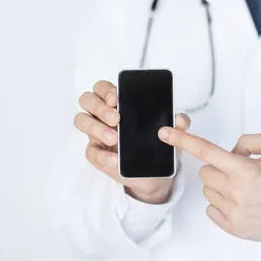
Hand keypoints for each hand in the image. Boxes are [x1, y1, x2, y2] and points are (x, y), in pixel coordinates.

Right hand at [74, 80, 190, 203]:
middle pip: (87, 99)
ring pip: (81, 120)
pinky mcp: (97, 154)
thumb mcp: (171, 132)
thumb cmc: (157, 144)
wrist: (154, 173)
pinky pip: (91, 152)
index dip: (106, 90)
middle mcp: (103, 115)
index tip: (116, 99)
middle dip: (99, 107)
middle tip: (116, 119)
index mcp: (119, 103)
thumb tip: (179, 118)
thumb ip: (178, 123)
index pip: (104, 88)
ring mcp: (97, 133)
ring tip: (115, 139)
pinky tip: (115, 160)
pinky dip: (103, 156)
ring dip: (96, 128)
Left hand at [158, 128, 260, 243]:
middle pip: (205, 172)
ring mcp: (234, 212)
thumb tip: (231, 149)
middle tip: (241, 171)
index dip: (183, 140)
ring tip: (246, 188)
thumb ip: (250, 140)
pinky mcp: (234, 227)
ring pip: (208, 190)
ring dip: (221, 185)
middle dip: (218, 167)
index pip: (206, 151)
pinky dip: (222, 202)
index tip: (165, 134)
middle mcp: (237, 192)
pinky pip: (212, 209)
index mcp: (246, 170)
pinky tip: (242, 202)